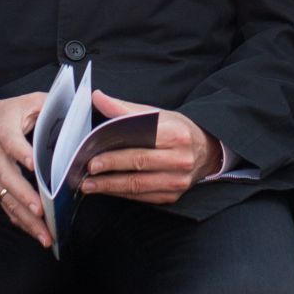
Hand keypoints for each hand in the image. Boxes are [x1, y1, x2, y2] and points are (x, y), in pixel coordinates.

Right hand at [0, 93, 51, 247]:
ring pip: (8, 200)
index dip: (23, 155)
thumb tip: (75, 111)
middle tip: (42, 212)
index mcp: (4, 133)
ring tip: (45, 235)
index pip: (13, 145)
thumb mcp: (24, 103)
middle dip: (26, 198)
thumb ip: (49, 106)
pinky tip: (35, 232)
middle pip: (9, 180)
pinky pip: (6, 207)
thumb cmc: (2, 115)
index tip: (34, 165)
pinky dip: (20, 221)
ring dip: (26, 219)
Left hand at [81, 90, 220, 203]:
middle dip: (110, 170)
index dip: (116, 154)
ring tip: (89, 185)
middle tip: (87, 171)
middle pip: (138, 166)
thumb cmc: (177, 130)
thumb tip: (98, 97)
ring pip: (139, 186)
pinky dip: (122, 194)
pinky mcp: (173, 195)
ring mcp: (178, 180)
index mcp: (175, 135)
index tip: (93, 156)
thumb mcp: (156, 114)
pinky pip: (143, 197)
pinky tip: (107, 190)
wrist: (206, 150)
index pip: (141, 145)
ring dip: (111, 187)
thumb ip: (125, 108)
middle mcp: (180, 159)